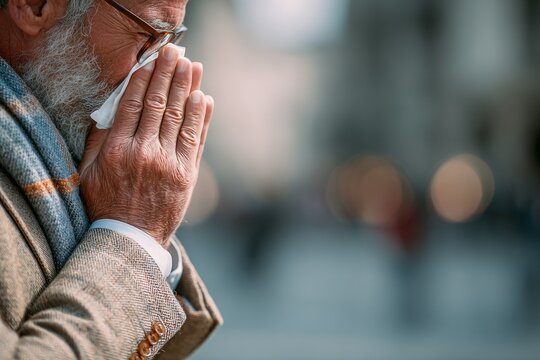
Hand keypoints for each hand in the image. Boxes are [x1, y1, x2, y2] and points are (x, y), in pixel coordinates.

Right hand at [79, 45, 213, 246]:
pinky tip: (205, 99)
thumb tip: (111, 111)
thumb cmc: (106, 205)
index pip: (134, 104)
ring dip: (188, 89)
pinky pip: (196, 140)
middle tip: (176, 53)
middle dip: (169, 75)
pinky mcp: (187, 175)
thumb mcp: (89, 174)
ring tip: (193, 67)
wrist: (131, 239)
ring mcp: (169, 163)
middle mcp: (145, 153)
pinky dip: (202, 119)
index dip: (145, 79)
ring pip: (181, 118)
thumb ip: (99, 141)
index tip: (152, 60)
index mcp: (118, 150)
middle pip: (160, 105)